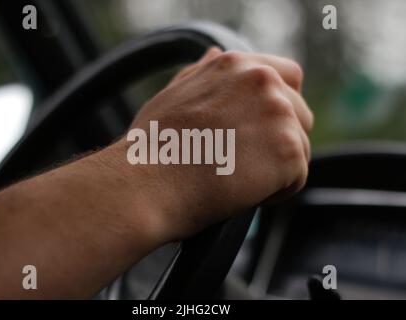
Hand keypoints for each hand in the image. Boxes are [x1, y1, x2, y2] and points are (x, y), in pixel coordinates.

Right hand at [102, 47, 313, 240]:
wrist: (149, 184)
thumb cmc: (153, 148)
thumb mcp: (171, 96)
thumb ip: (202, 74)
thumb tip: (215, 55)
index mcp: (236, 66)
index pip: (288, 77)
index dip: (283, 105)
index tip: (266, 129)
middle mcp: (262, 81)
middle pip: (299, 115)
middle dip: (279, 139)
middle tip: (245, 161)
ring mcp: (279, 114)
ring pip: (299, 148)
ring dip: (276, 167)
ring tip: (238, 178)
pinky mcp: (288, 150)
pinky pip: (297, 176)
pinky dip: (276, 191)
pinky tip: (243, 191)